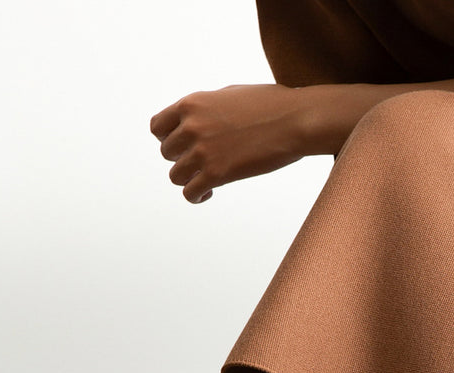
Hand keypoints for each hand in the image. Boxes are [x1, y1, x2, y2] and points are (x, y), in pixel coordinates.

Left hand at [150, 84, 307, 202]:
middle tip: (201, 164)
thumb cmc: (272, 105)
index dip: (168, 139)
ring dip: (189, 180)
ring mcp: (203, 151)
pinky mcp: (217, 173)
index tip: (183, 146)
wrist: (295, 120)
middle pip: (167, 153)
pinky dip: (196, 196)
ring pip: (176, 176)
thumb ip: (209, 110)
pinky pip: (190, 193)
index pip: (158, 126)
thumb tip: (201, 122)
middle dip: (182, 160)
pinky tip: (208, 193)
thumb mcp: (231, 96)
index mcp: (192, 104)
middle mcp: (192, 126)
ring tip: (204, 181)